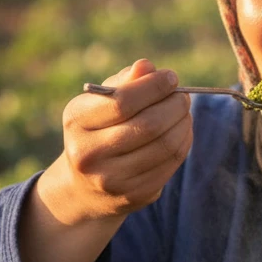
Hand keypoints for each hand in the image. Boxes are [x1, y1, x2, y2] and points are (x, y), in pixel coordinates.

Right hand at [17, 58, 191, 261]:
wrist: (85, 186)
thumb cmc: (99, 129)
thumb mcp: (101, 102)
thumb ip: (125, 82)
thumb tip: (147, 67)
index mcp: (77, 121)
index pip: (123, 101)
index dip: (154, 87)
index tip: (171, 77)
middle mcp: (89, 153)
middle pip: (148, 125)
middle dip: (175, 105)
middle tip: (183, 96)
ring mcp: (111, 179)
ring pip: (165, 146)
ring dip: (183, 124)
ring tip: (184, 112)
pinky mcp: (133, 195)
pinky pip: (170, 164)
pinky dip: (184, 143)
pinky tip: (182, 131)